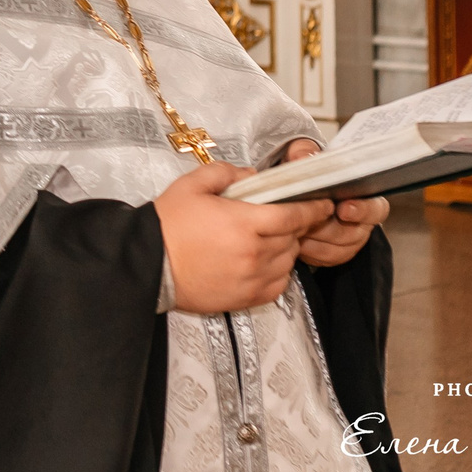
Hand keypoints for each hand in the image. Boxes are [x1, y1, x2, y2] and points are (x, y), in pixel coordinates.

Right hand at [153, 162, 328, 314]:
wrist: (148, 265)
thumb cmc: (167, 225)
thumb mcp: (191, 185)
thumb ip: (225, 173)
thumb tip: (252, 176)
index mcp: (243, 224)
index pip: (293, 216)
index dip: (313, 209)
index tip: (323, 204)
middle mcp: (253, 254)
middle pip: (292, 238)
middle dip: (294, 225)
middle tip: (283, 217)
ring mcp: (251, 279)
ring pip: (288, 261)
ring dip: (285, 248)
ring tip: (267, 239)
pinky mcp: (246, 298)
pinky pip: (279, 284)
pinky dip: (279, 271)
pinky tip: (263, 261)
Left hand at [280, 140, 386, 266]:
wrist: (286, 190)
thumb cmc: (301, 170)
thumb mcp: (300, 154)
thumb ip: (303, 151)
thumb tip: (304, 158)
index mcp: (361, 195)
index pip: (376, 208)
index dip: (362, 210)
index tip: (343, 210)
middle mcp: (360, 220)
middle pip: (353, 233)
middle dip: (328, 228)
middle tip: (307, 222)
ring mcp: (347, 239)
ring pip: (337, 249)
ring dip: (314, 240)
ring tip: (295, 228)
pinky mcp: (332, 253)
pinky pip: (324, 259)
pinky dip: (308, 251)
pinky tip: (295, 241)